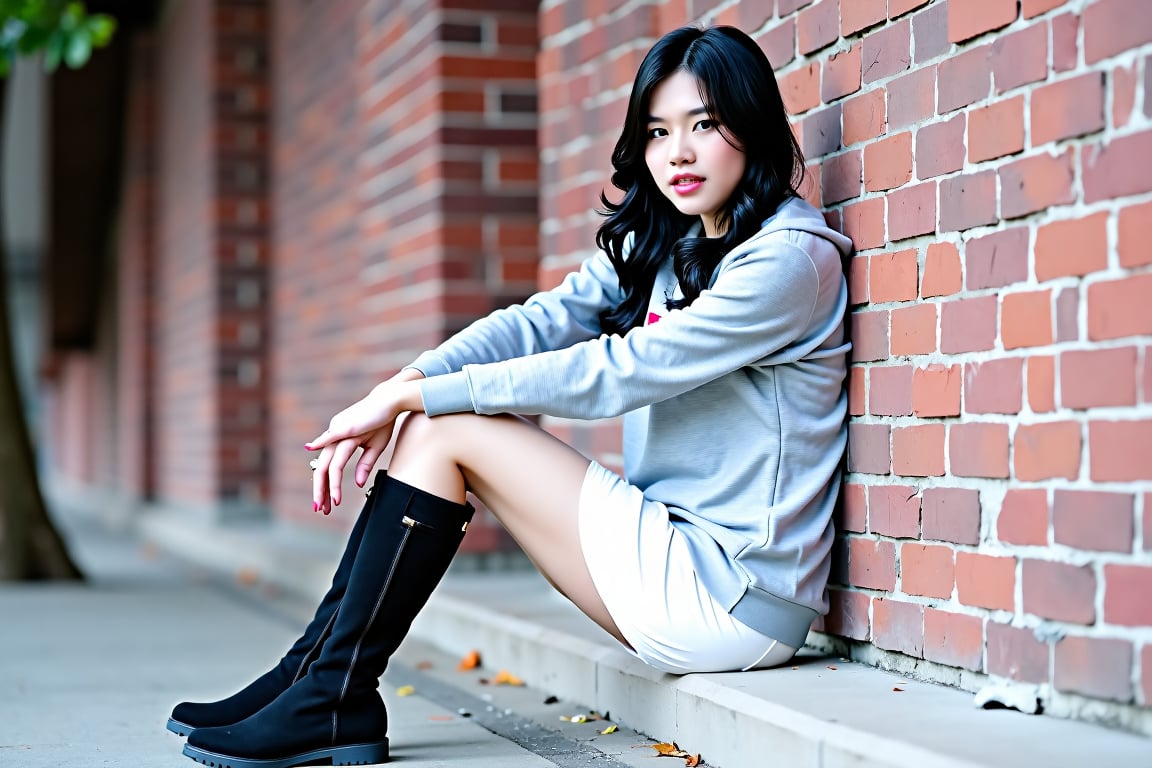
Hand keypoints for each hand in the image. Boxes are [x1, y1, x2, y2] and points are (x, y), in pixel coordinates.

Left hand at [306, 372, 423, 512]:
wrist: (391, 399)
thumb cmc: (383, 420)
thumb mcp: (375, 447)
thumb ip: (365, 464)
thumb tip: (359, 484)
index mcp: (339, 440)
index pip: (330, 468)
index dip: (327, 487)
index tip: (329, 504)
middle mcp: (334, 436)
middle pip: (324, 468)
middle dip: (322, 491)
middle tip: (321, 510)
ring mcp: (337, 430)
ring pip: (329, 462)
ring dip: (329, 484)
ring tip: (331, 502)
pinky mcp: (345, 426)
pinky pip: (332, 442)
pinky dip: (320, 447)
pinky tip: (310, 451)